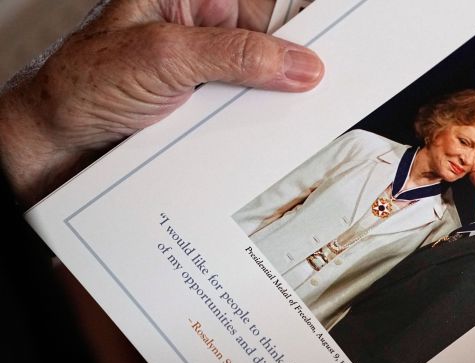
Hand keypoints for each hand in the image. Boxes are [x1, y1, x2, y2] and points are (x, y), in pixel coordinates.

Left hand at [0, 0, 323, 203]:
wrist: (50, 146)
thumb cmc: (80, 84)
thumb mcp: (165, 57)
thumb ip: (235, 55)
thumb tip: (299, 64)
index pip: (259, 4)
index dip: (296, 24)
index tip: (332, 43)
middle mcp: (194, 29)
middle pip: (266, 44)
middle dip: (286, 71)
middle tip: (310, 90)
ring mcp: (199, 73)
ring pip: (258, 86)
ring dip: (268, 108)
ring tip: (263, 122)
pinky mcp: (201, 110)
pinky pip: (243, 118)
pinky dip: (253, 133)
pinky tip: (253, 142)